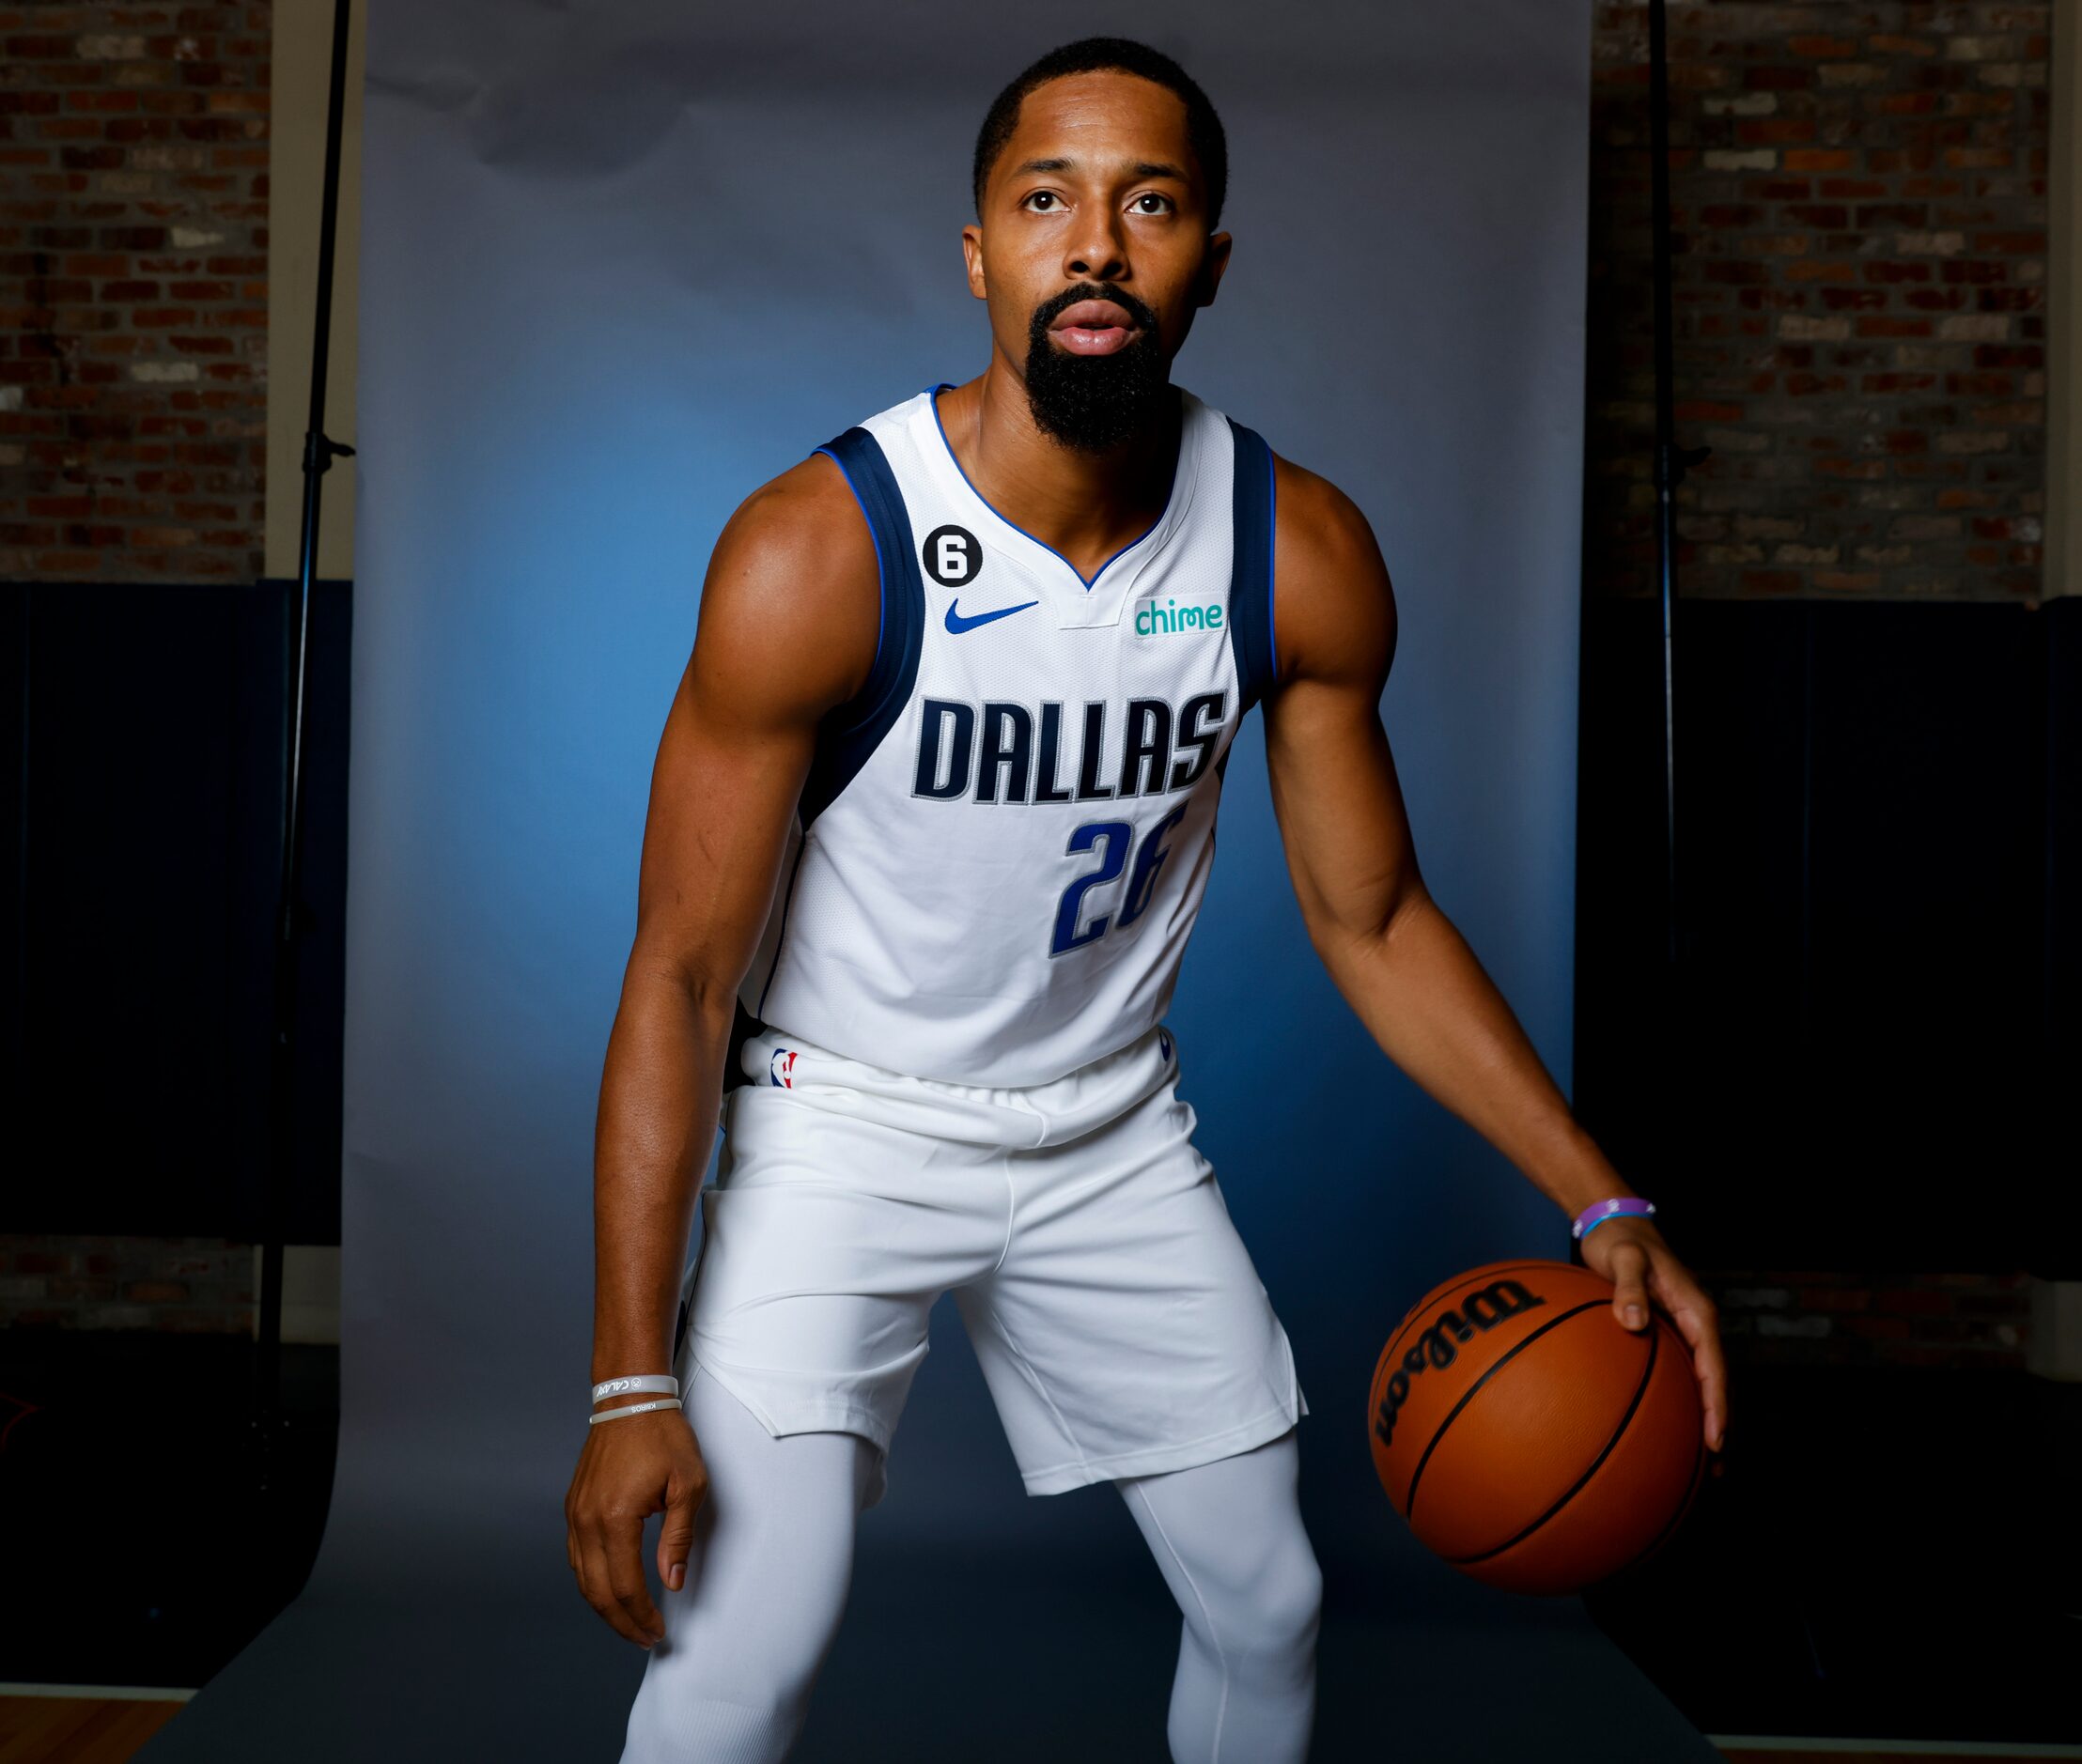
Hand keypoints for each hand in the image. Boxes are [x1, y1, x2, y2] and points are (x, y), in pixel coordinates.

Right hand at [564, 1405, 709, 1647]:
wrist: (631, 1399)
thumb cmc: (664, 1437)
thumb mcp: (688, 1485)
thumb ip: (678, 1539)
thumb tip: (672, 1582)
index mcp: (615, 1517)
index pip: (623, 1585)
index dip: (640, 1615)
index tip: (657, 1631)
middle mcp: (587, 1520)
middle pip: (596, 1591)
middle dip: (620, 1621)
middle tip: (644, 1638)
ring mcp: (575, 1514)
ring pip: (581, 1578)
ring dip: (603, 1606)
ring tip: (628, 1622)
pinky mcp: (573, 1506)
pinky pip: (577, 1556)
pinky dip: (591, 1581)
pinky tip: (609, 1590)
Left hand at [1575, 1217, 1727, 1455]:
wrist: (1616, 1223)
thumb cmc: (1620, 1240)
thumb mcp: (1624, 1258)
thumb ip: (1628, 1287)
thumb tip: (1631, 1321)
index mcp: (1697, 1311)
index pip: (1713, 1367)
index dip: (1716, 1405)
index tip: (1715, 1440)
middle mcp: (1696, 1324)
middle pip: (1714, 1383)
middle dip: (1717, 1426)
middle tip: (1714, 1471)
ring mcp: (1683, 1330)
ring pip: (1699, 1382)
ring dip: (1701, 1419)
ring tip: (1697, 1464)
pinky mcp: (1665, 1331)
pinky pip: (1676, 1372)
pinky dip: (1676, 1400)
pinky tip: (1661, 1424)